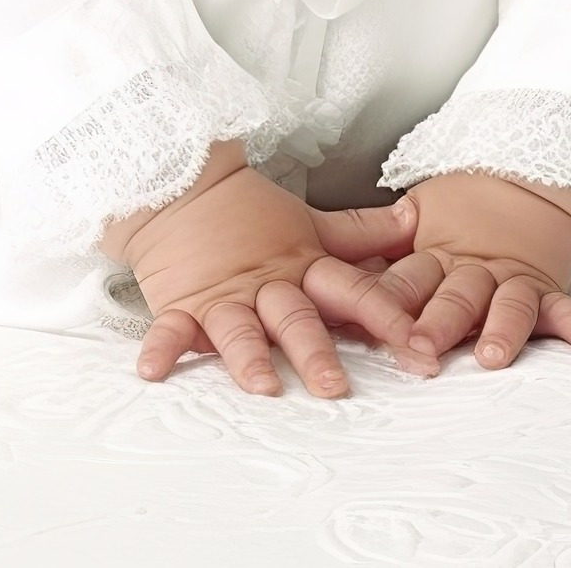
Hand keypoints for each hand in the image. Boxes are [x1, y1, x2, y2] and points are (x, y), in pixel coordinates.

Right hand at [103, 141, 433, 397]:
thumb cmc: (250, 212)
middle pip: (295, 318)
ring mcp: (224, 297)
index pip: (351, 290)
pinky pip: (170, 328)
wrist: (184, 184)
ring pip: (240, 328)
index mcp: (303, 267)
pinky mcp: (182, 303)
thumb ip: (359, 233)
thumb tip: (413, 224)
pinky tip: (155, 370)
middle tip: (334, 387)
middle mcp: (268, 286)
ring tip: (262, 384)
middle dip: (316, 351)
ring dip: (250, 356)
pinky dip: (162, 348)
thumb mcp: (310, 222)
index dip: (385, 314)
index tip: (415, 345)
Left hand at [371, 172, 570, 372]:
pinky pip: (566, 307)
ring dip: (502, 329)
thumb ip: (376, 246)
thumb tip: (320, 269)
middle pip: (455, 295)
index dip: (390, 300)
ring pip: (508, 303)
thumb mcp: (412, 220)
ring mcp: (511, 276)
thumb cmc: (457, 212)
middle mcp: (472, 269)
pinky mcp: (544, 284)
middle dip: (439, 321)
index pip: (408, 279)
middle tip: (421, 347)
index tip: (371, 324)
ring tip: (494, 355)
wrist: (520, 176)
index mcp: (433, 255)